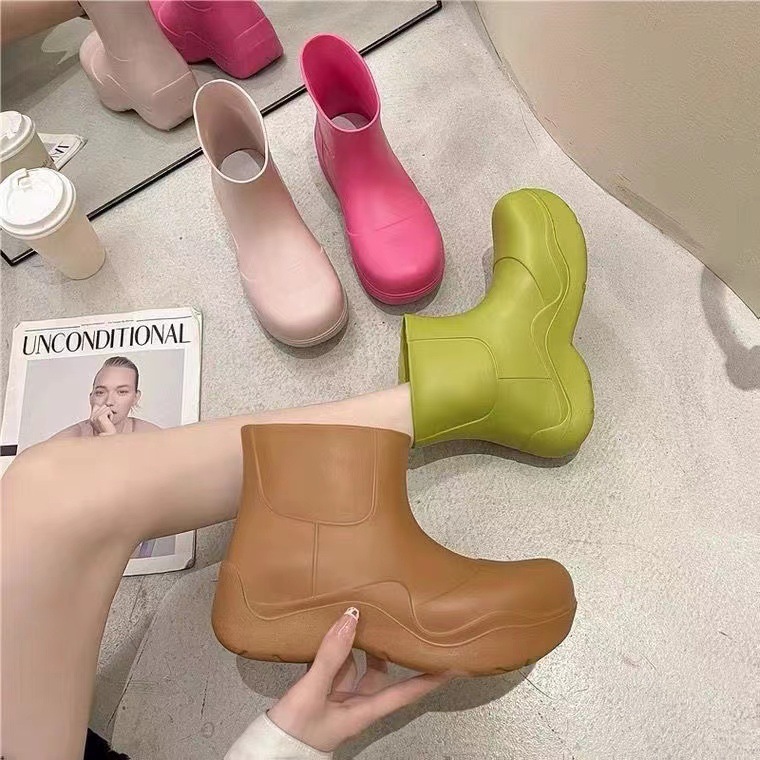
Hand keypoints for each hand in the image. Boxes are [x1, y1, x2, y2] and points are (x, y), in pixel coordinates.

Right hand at [89, 405, 116, 435]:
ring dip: (110, 415)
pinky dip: (111, 416)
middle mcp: (92, 417)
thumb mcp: (104, 420)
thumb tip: (106, 404)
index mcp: (92, 418)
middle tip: (107, 421)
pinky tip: (109, 422)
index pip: (96, 406)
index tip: (107, 410)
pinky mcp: (100, 417)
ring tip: (108, 422)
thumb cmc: (108, 430)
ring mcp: (95, 417)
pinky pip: (109, 411)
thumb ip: (102, 413)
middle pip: (104, 406)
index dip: (103, 407)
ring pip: (107, 408)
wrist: (109, 436)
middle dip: (108, 413)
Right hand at [268, 608, 450, 752]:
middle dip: (390, 649)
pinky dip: (333, 647)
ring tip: (363, 614)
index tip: (454, 664)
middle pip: (381, 673)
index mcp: (364, 710)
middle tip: (401, 622)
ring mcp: (336, 698)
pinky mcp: (319, 693)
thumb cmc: (295, 732)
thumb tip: (351, 617)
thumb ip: (331, 656)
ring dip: (358, 643)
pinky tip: (329, 629)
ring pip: (355, 665)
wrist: (268, 752)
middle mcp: (355, 703)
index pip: (407, 692)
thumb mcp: (312, 692)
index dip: (431, 678)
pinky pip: (332, 665)